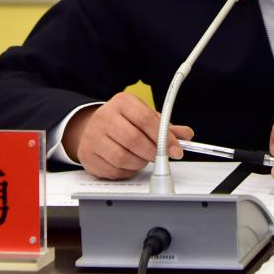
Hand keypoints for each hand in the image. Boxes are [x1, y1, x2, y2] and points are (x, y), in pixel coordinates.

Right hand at [63, 92, 193, 178]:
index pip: (146, 119)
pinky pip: (113, 170)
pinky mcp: (87, 155)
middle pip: (133, 139)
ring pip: (122, 157)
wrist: (94, 127)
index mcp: (122, 102)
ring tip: (143, 158)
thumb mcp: (145, 118)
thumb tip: (187, 135)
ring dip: (139, 163)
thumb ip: (166, 127)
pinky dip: (126, 171)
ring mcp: (93, 136)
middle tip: (160, 157)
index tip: (175, 149)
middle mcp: (105, 116)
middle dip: (152, 152)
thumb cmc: (124, 122)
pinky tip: (129, 164)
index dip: (163, 137)